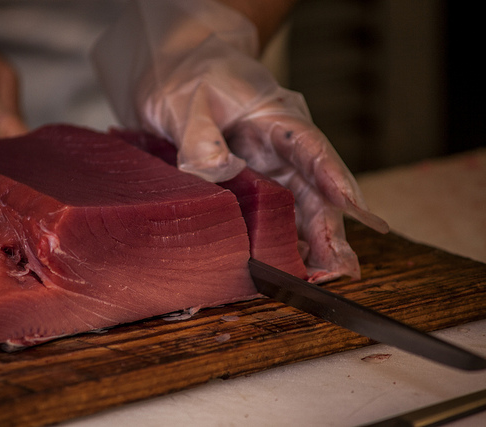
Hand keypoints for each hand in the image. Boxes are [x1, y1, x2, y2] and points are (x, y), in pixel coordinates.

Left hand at [93, 0, 387, 279]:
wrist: (178, 78)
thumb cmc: (191, 80)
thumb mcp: (191, 102)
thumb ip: (201, 137)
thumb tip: (217, 171)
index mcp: (277, 118)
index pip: (311, 147)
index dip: (333, 176)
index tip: (351, 205)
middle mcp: (283, 149)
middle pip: (316, 189)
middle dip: (330, 229)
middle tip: (341, 267)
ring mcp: (272, 171)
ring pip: (303, 210)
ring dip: (314, 244)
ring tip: (324, 278)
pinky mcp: (257, 188)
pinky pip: (278, 218)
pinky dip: (286, 243)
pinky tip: (291, 268)